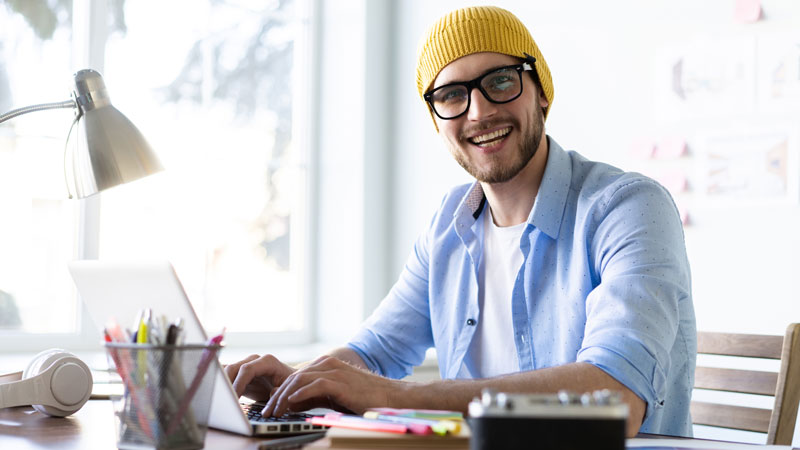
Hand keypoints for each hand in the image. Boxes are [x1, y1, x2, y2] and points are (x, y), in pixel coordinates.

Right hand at [223, 354, 295, 402]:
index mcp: (267, 361)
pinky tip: (220, 396)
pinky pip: (227, 375)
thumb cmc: (290, 384)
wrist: (289, 382)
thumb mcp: (289, 388)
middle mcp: (254, 360)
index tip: (234, 398)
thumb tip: (272, 392)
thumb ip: (281, 390)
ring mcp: (245, 364)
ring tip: (221, 400)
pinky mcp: (239, 373)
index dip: (238, 383)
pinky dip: (222, 384)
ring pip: (227, 371)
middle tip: (224, 402)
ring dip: (222, 385)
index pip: (247, 369)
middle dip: (226, 385)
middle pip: (233, 368)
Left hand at [262, 355, 401, 416]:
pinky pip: (315, 385)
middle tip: (268, 412)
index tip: (270, 407)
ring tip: (276, 411)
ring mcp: (334, 371)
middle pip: (294, 377)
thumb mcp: (332, 396)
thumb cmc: (361, 397)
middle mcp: (327, 364)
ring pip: (300, 380)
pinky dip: (301, 393)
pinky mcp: (340, 381)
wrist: (388, 396)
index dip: (279, 392)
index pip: (295, 376)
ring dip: (284, 397)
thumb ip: (313, 396)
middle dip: (277, 396)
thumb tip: (290, 404)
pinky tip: (292, 402)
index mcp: (325, 365)